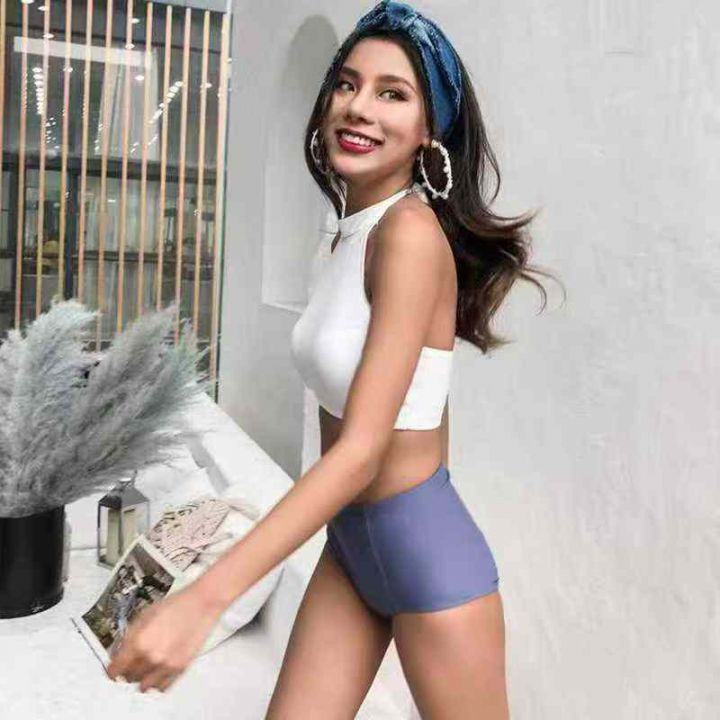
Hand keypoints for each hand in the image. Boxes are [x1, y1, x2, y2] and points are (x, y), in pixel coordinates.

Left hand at [106, 583, 222, 692]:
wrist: (201, 604)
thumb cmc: (176, 604)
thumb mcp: (144, 614)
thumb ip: (130, 635)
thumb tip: (121, 651)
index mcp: (138, 642)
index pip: (116, 669)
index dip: (112, 669)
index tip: (112, 669)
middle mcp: (151, 657)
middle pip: (129, 677)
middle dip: (127, 671)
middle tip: (129, 665)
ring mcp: (166, 664)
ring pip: (144, 686)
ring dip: (141, 679)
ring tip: (143, 670)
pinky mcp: (180, 668)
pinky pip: (162, 687)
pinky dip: (156, 684)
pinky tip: (156, 675)